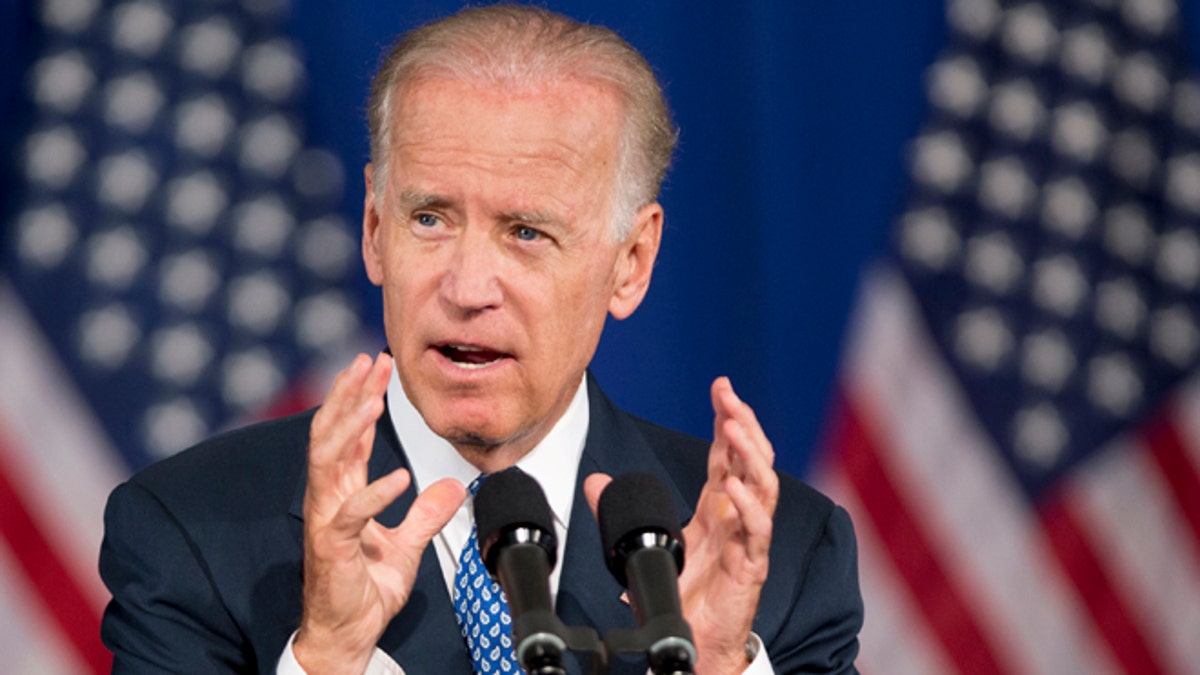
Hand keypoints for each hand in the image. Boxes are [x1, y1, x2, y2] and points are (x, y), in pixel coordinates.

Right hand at [294, 353, 466, 674]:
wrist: (350, 635)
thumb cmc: (366, 590)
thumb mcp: (408, 545)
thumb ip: (426, 514)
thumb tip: (454, 486)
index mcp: (342, 493)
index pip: (346, 434)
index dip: (359, 397)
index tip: (377, 364)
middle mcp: (328, 499)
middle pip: (330, 433)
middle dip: (349, 394)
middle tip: (371, 361)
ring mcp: (326, 520)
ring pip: (327, 461)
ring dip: (351, 427)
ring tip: (375, 399)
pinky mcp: (332, 546)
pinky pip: (352, 513)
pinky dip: (376, 492)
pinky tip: (401, 476)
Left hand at [586, 377, 777, 674]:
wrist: (694, 642)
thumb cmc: (681, 593)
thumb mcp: (646, 540)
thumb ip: (619, 509)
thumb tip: (594, 481)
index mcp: (718, 507)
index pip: (728, 453)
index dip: (727, 419)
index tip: (720, 387)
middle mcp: (738, 516)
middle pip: (752, 459)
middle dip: (743, 423)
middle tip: (729, 395)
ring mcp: (748, 538)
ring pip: (763, 486)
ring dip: (751, 454)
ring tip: (734, 427)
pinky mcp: (751, 565)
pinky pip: (756, 530)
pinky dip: (745, 505)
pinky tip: (732, 486)